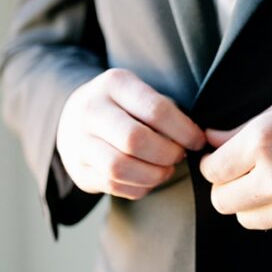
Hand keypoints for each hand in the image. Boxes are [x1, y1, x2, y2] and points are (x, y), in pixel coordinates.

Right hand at [55, 68, 206, 200]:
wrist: (72, 116)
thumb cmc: (122, 104)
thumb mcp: (140, 91)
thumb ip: (164, 109)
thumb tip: (193, 137)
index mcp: (114, 84)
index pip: (156, 109)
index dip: (183, 130)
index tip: (198, 140)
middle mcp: (91, 111)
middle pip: (135, 140)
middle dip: (167, 153)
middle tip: (181, 155)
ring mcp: (79, 143)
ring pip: (119, 168)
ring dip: (153, 175)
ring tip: (167, 170)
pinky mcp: (78, 170)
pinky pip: (111, 185)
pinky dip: (138, 187)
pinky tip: (149, 179)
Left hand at [198, 78, 271, 232]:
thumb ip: (243, 129)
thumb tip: (210, 141)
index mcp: (265, 141)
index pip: (213, 170)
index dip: (215, 162)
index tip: (223, 157)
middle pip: (222, 201)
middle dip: (228, 185)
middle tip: (245, 170)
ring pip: (246, 219)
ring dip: (251, 202)